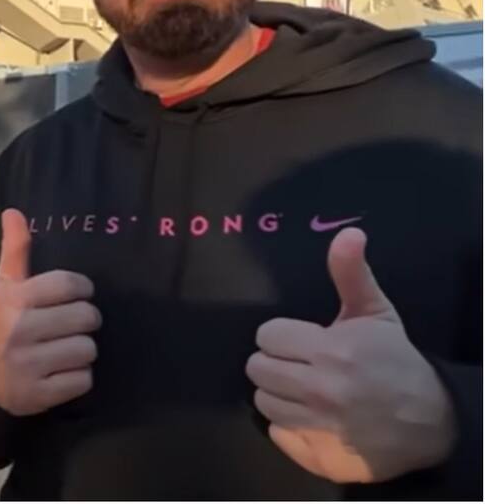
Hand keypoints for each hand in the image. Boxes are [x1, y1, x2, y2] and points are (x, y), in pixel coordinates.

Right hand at [0, 208, 100, 415]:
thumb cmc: (0, 324)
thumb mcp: (3, 286)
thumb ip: (14, 250)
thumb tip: (13, 211)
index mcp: (13, 299)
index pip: (68, 284)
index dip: (81, 288)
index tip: (76, 294)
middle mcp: (19, 330)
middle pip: (86, 317)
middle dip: (83, 320)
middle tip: (69, 324)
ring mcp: (29, 365)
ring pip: (88, 349)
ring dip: (82, 350)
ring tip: (63, 349)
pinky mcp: (40, 394)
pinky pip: (84, 380)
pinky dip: (77, 377)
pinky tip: (60, 372)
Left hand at [246, 228, 455, 482]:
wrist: (433, 423)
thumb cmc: (396, 363)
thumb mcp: (376, 314)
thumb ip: (351, 273)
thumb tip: (348, 233)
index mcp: (331, 351)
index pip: (267, 336)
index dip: (282, 336)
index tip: (302, 342)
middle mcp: (321, 391)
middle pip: (257, 369)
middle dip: (276, 363)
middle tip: (301, 366)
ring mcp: (320, 428)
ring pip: (264, 402)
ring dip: (280, 395)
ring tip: (306, 391)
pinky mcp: (320, 457)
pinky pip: (278, 435)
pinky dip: (289, 427)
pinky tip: (312, 418)